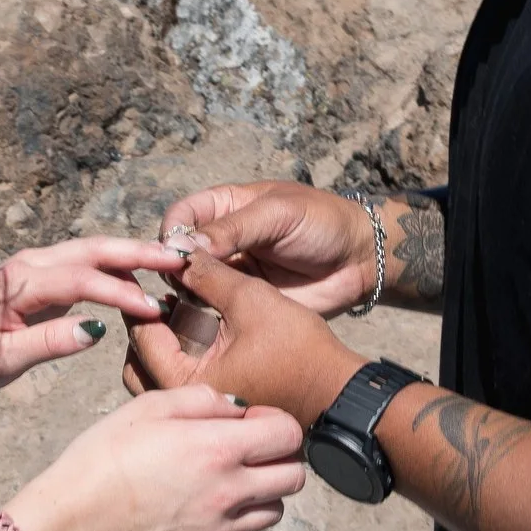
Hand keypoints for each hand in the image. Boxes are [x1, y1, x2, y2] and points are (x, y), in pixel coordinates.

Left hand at [0, 237, 182, 391]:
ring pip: (94, 250)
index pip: (79, 280)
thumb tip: (93, 332)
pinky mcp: (47, 273)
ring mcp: (40, 264)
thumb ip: (46, 343)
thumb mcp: (1, 361)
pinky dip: (120, 264)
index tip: (152, 309)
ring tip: (173, 263)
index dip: (118, 292)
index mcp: (21, 283)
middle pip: (93, 249)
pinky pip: (88, 261)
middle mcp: (32, 264)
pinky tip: (145, 275)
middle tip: (179, 259)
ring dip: (133, 254)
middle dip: (138, 252)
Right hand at [8, 384, 305, 530]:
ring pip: (276, 510)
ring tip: (228, 477)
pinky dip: (240, 517)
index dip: (275, 422)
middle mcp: (229, 492)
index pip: (288, 434)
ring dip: (264, 490)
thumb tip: (237, 408)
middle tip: (247, 448)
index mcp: (218, 449)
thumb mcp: (148, 407)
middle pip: (294, 476)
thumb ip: (202, 400)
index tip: (249, 421)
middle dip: (279, 456)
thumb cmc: (104, 456)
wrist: (74, 520)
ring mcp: (220, 528)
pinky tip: (208, 503)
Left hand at [124, 251, 365, 424]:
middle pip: (138, 363)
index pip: (141, 335)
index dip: (136, 297)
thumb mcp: (250, 299)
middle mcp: (186, 402)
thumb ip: (207, 273)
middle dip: (142, 327)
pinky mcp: (217, 404)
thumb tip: (176, 250)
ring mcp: (201, 406)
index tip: (133, 272)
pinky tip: (195, 323)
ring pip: (157, 374)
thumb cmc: (299, 348)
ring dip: (161, 341)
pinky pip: (180, 379)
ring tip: (173, 305)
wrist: (338, 390)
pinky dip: (180, 353)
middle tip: (150, 294)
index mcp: (186, 381)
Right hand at [157, 181, 375, 316]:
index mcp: (225, 206)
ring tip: (190, 306)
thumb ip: (233, 229)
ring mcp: (230, 272)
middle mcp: (221, 240)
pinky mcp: (242, 301)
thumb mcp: (278, 216)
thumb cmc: (322, 224)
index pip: (180, 217)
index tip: (173, 256)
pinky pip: (212, 310)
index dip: (171, 235)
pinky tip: (203, 323)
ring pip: (189, 284)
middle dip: (172, 269)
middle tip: (180, 286)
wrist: (359, 261)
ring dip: (184, 295)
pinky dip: (202, 316)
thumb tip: (184, 246)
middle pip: (177, 254)